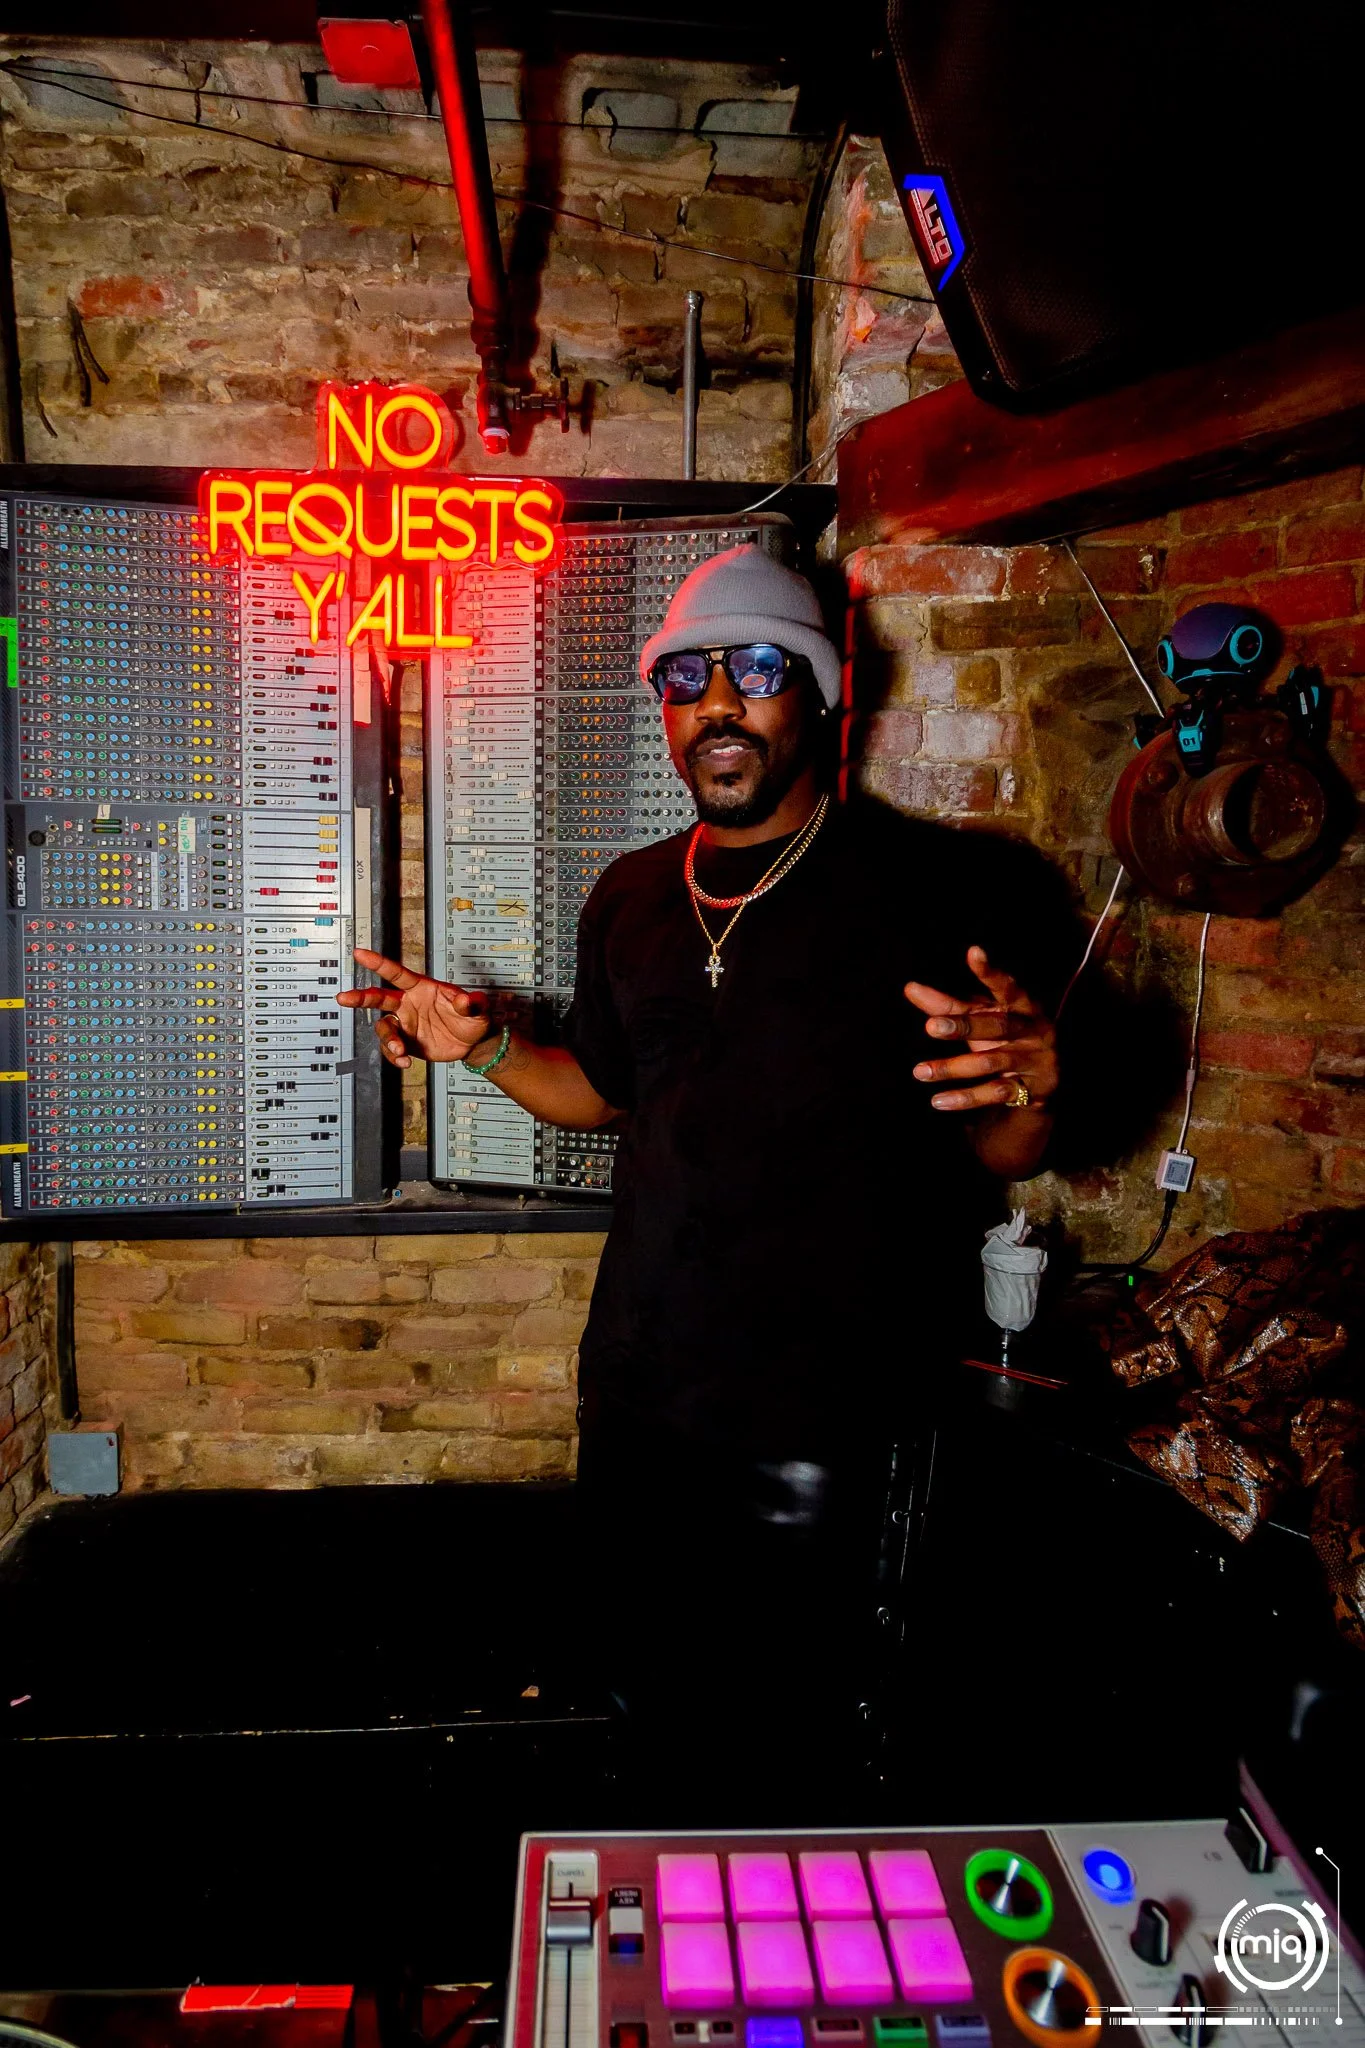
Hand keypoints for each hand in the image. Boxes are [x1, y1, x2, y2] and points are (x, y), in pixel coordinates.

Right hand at [338, 948, 496, 1070]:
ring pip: (383, 1028)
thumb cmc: (472, 1018)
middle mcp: (408, 1004)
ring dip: (387, 1039)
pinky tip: (404, 1062)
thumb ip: (471, 1003)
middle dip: (360, 997)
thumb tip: (466, 1001)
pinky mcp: (406, 1042)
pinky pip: (391, 1049)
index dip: (378, 963)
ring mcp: (405, 1024)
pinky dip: (394, 1056)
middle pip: (378, 997)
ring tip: (399, 1049)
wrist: (473, 1043)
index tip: (360, 954)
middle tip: (344, 998)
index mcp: (421, 989)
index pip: (397, 973)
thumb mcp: (477, 1008)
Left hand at [904, 945, 1058, 1112]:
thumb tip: (909, 987)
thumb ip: (948, 1006)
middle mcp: (1033, 1030)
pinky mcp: (1033, 1091)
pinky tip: (938, 1101)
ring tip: (919, 1072)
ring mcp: (1035, 1060)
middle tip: (930, 1026)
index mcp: (1022, 1007)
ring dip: (953, 1068)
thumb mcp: (980, 1021)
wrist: (1041, 1084)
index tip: (973, 952)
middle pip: (996, 1026)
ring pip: (991, 1063)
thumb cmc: (1004, 1040)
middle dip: (963, 1026)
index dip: (990, 972)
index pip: (1007, 986)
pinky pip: (995, 1093)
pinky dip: (966, 1098)